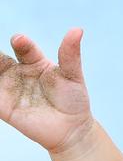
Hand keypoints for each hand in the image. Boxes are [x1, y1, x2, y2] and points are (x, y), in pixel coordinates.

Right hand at [0, 29, 94, 152]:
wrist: (72, 130)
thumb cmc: (74, 100)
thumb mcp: (73, 75)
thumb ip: (70, 55)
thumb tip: (77, 30)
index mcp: (34, 62)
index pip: (22, 47)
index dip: (21, 43)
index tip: (19, 40)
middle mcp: (18, 72)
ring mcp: (8, 88)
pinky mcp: (3, 106)